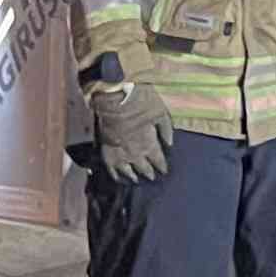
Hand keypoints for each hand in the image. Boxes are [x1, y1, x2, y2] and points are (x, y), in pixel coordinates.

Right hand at [87, 68, 173, 184]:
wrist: (115, 97)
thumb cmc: (141, 101)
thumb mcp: (161, 112)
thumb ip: (166, 130)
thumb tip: (170, 144)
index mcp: (149, 144)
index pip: (157, 160)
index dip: (161, 166)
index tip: (164, 171)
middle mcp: (134, 153)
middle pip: (143, 167)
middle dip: (148, 173)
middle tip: (152, 178)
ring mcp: (119, 152)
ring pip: (126, 170)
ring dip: (132, 176)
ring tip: (135, 179)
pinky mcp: (106, 148)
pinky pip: (110, 167)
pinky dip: (114, 173)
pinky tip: (117, 177)